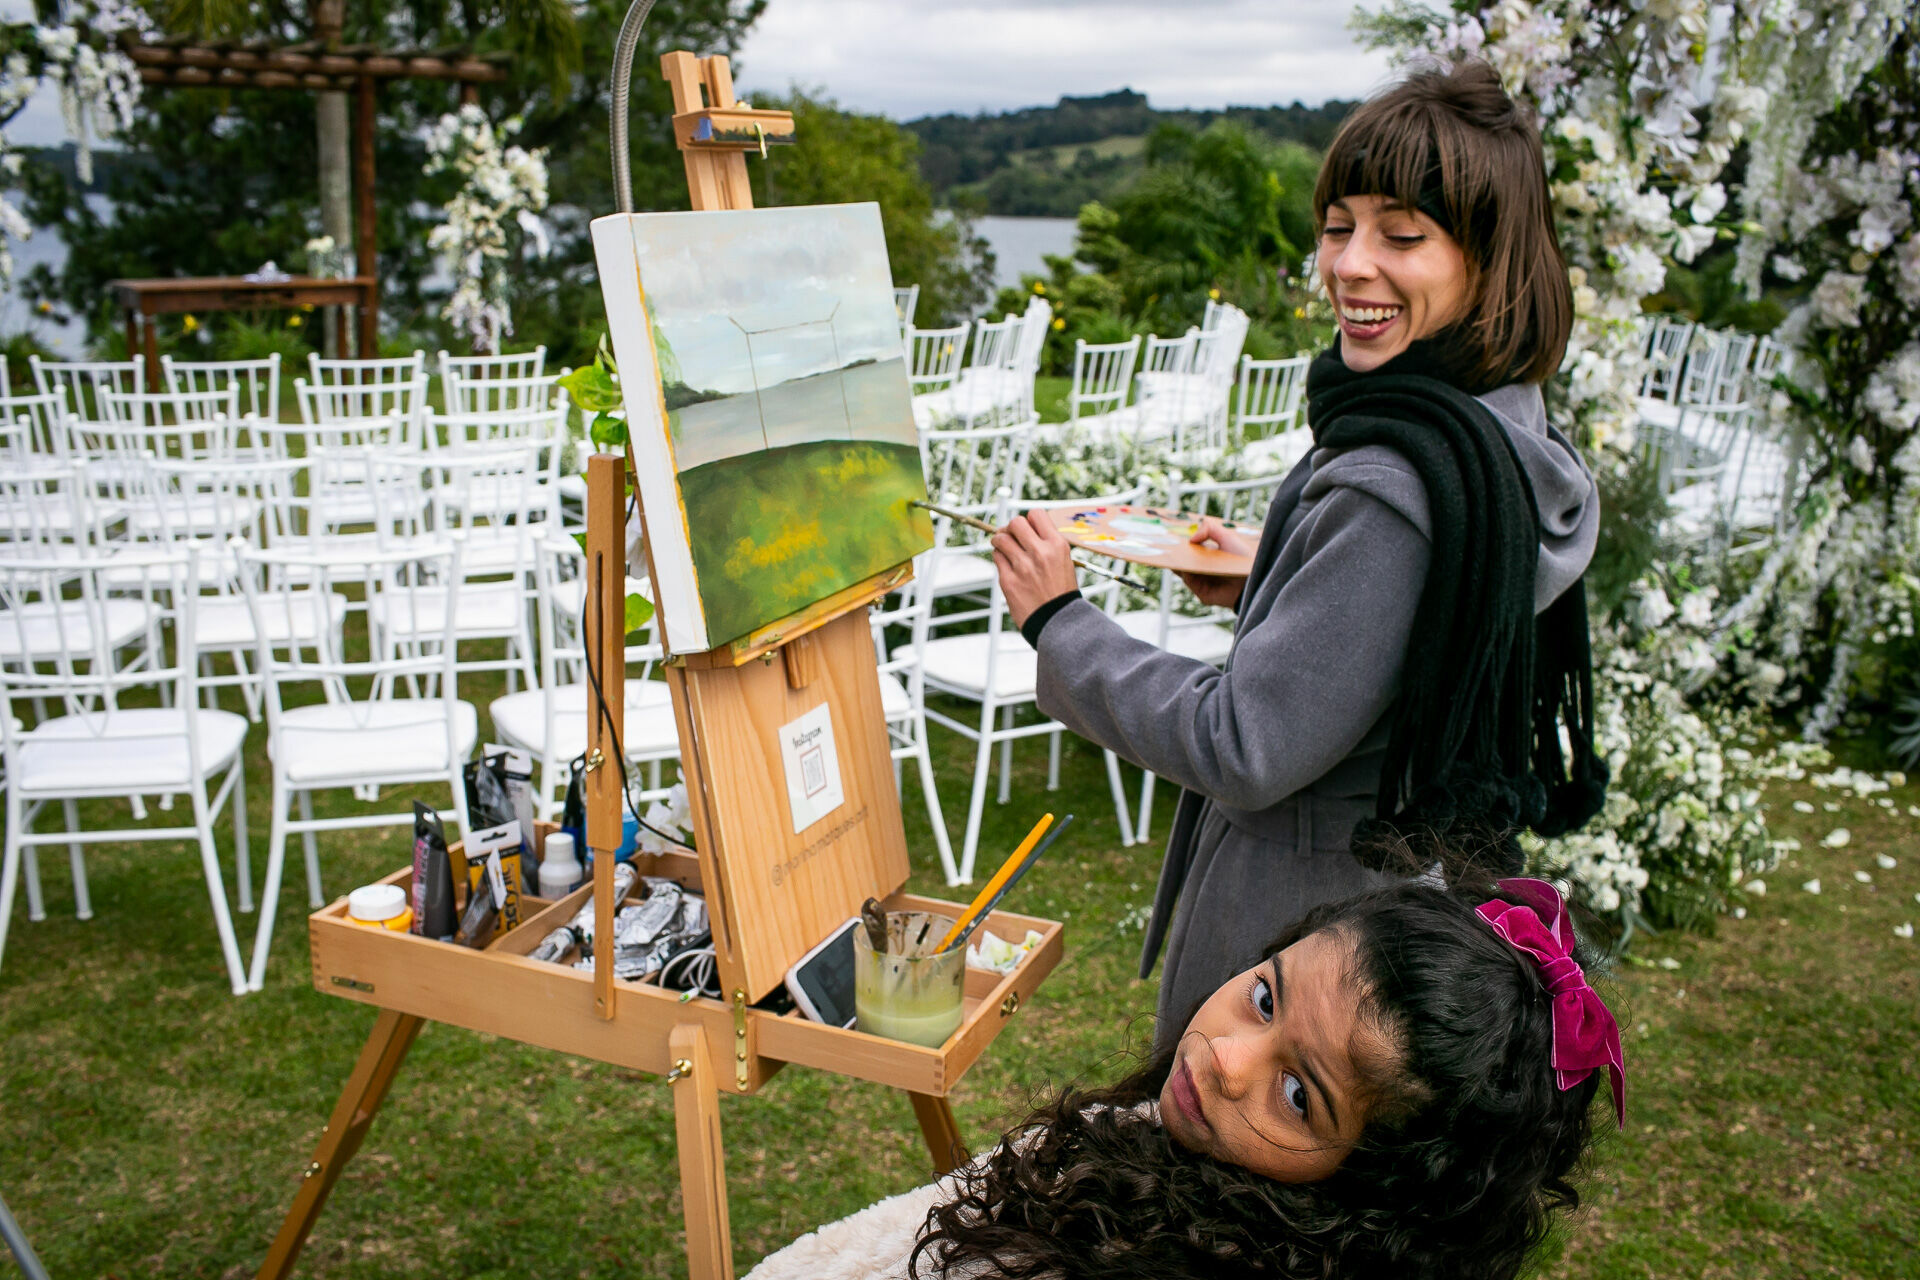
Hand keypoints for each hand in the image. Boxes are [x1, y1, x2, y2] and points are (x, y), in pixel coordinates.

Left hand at [991, 508, 1078, 627]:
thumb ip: (1046, 543)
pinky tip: (1006, 564)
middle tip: (1012, 537)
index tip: (1028, 529)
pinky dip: (999, 557)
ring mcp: (1023, 566)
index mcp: (1057, 545)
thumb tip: (1025, 528)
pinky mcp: (1009, 580)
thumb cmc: (1060, 591)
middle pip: (1015, 522)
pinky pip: (996, 557)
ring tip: (1005, 548)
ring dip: (1001, 540)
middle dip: (1012, 528)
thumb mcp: (1064, 561)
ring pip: (1001, 538)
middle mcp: (1040, 552)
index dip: (1029, 520)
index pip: (1036, 514)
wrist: (1057, 621)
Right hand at [1174, 515, 1255, 609]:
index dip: (1179, 545)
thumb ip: (1209, 529)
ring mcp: (1202, 582)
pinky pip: (1190, 582)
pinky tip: (1186, 566)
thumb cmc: (1243, 559)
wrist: (1253, 580)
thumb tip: (1191, 538)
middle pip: (1182, 562)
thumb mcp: (1227, 537)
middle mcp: (1203, 570)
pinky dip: (1186, 573)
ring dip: (1177, 562)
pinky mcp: (1202, 594)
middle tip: (1163, 545)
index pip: (1189, 551)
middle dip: (1173, 554)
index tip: (1169, 537)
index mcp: (1208, 557)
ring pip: (1183, 572)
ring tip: (1171, 553)